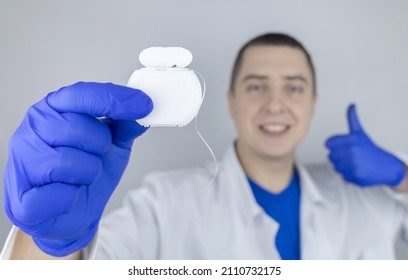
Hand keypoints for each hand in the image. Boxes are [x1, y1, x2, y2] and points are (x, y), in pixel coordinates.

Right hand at [4, 82, 152, 255]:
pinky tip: (68, 195)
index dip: (113, 99)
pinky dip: (73, 197)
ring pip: (69, 162)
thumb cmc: (87, 172)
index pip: (81, 94)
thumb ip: (126, 123)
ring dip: (87, 174)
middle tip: (94, 157)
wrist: (74, 212)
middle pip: (79, 128)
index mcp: (53, 109)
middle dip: (99, 147)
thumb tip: (143, 105)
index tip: (144, 104)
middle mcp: (32, 130)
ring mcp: (22, 163)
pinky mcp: (21, 201)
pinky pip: (60, 195)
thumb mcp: (113, 143)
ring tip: (80, 177)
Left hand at [325, 104, 404, 186]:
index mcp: (351, 140)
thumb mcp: (360, 133)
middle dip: (339, 156)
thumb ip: (352, 119)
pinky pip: (343, 176)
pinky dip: (349, 175)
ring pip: (335, 167)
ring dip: (343, 166)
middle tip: (351, 155)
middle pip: (330, 156)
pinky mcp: (354, 177)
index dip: (334, 145)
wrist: (387, 167)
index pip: (328, 143)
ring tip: (356, 163)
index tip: (343, 147)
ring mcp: (353, 165)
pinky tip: (359, 170)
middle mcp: (351, 152)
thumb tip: (351, 104)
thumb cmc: (370, 149)